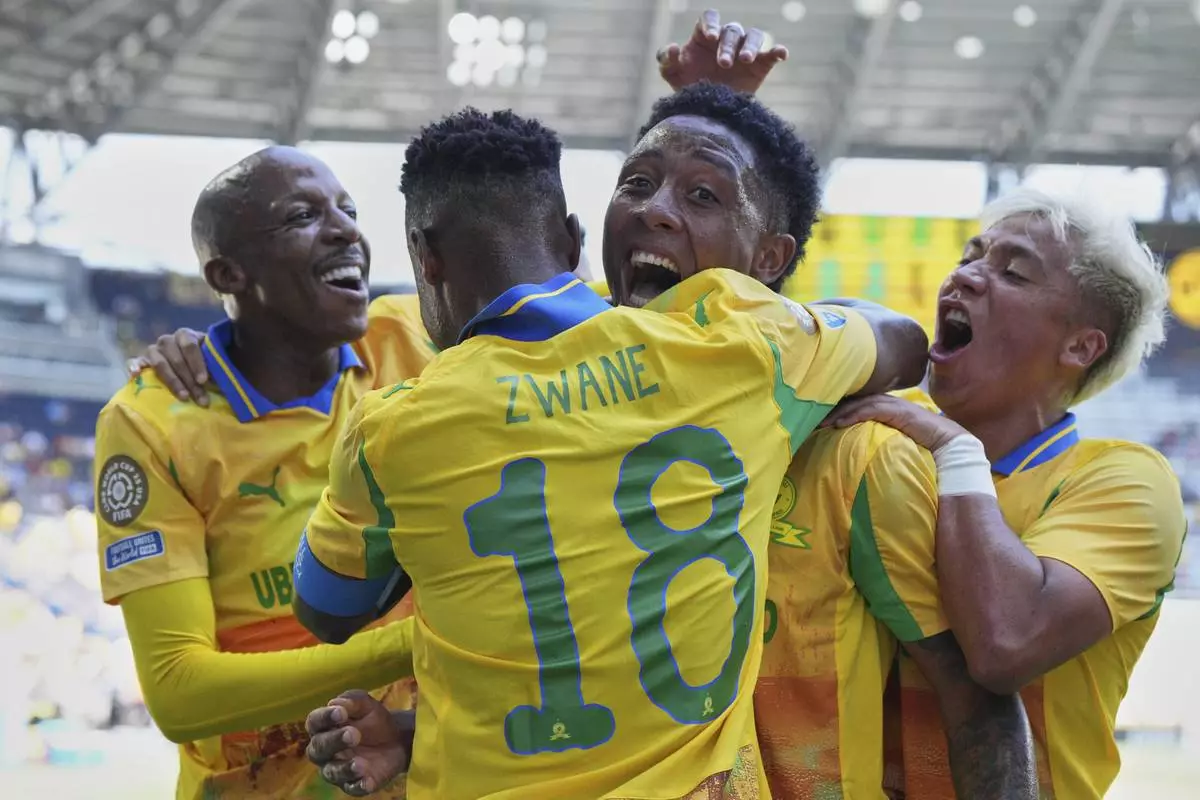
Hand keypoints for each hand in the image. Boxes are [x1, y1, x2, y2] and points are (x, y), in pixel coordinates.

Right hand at [129, 328, 209, 405]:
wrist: (189, 364)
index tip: (204, 380)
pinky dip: (134, 367)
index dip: (197, 363)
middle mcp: (167, 340)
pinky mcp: (142, 361)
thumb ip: (216, 365)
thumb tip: (216, 379)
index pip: (190, 345)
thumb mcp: (213, 360)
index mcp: (185, 335)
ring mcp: (154, 350)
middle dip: (190, 380)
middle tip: (200, 398)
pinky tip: (135, 375)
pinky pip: (135, 362)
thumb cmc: (205, 362)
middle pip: (176, 359)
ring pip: (160, 364)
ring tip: (184, 397)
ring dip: (173, 382)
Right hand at [306, 691, 413, 795]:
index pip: (314, 722)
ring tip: (361, 763)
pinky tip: (367, 781)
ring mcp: (336, 769)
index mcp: (323, 727)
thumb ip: (353, 701)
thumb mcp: (367, 705)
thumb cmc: (373, 720)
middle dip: (334, 741)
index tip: (341, 712)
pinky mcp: (352, 784)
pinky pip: (352, 788)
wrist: (396, 739)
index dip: (325, 717)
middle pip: (319, 748)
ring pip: (331, 772)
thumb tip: (336, 703)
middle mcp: (324, 750)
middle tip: (354, 734)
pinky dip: (359, 785)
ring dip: (344, 768)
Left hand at [658, 9, 787, 94]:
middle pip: (731, 30)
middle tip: (723, 64)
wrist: (708, 111)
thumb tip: (675, 47)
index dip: (711, 24)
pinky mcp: (761, 64)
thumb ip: (666, 59)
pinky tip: (781, 54)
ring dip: (751, 45)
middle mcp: (727, 39)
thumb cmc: (688, 86)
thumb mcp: (672, 75)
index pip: (710, 18)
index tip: (710, 38)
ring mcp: (745, 50)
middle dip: (727, 45)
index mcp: (705, 35)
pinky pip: (772, 52)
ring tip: (746, 60)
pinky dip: (778, 50)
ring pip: (753, 35)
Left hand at [823, 395, 968, 453]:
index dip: (835, 408)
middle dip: (831, 406)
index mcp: (884, 407)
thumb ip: (874, 440)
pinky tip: (839, 424)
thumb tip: (852, 453)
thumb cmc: (922, 447)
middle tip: (809, 415)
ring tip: (820, 421)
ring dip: (838, 411)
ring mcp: (894, 405)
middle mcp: (888, 402)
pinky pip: (872, 410)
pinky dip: (854, 415)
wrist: (951, 447)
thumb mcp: (891, 442)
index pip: (855, 402)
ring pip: (860, 402)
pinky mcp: (900, 412)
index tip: (815, 418)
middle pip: (854, 400)